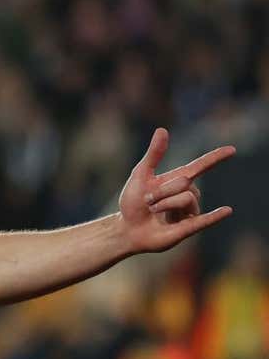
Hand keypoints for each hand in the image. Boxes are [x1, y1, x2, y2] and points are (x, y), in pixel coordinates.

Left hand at [118, 127, 234, 252]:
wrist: (127, 228)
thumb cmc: (133, 202)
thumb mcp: (141, 175)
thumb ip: (154, 154)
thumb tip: (162, 129)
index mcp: (178, 179)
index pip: (201, 165)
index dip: (215, 157)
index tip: (232, 150)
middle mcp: (188, 194)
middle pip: (183, 183)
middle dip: (160, 191)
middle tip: (147, 201)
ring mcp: (190, 211)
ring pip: (185, 199)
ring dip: (163, 204)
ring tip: (154, 212)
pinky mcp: (188, 227)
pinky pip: (202, 220)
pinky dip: (214, 216)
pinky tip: (226, 211)